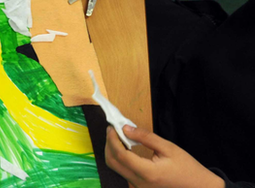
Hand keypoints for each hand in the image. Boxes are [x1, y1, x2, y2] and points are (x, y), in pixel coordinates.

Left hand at [106, 126, 224, 187]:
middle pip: (112, 163)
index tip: (112, 127)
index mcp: (147, 173)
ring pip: (116, 168)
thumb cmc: (187, 168)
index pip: (120, 155)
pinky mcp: (140, 187)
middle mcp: (139, 183)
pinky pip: (124, 173)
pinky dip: (120, 160)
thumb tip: (126, 128)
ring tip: (119, 137)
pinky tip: (126, 149)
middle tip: (113, 130)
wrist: (199, 187)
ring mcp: (138, 187)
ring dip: (113, 152)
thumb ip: (145, 137)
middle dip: (109, 144)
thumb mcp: (169, 148)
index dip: (112, 139)